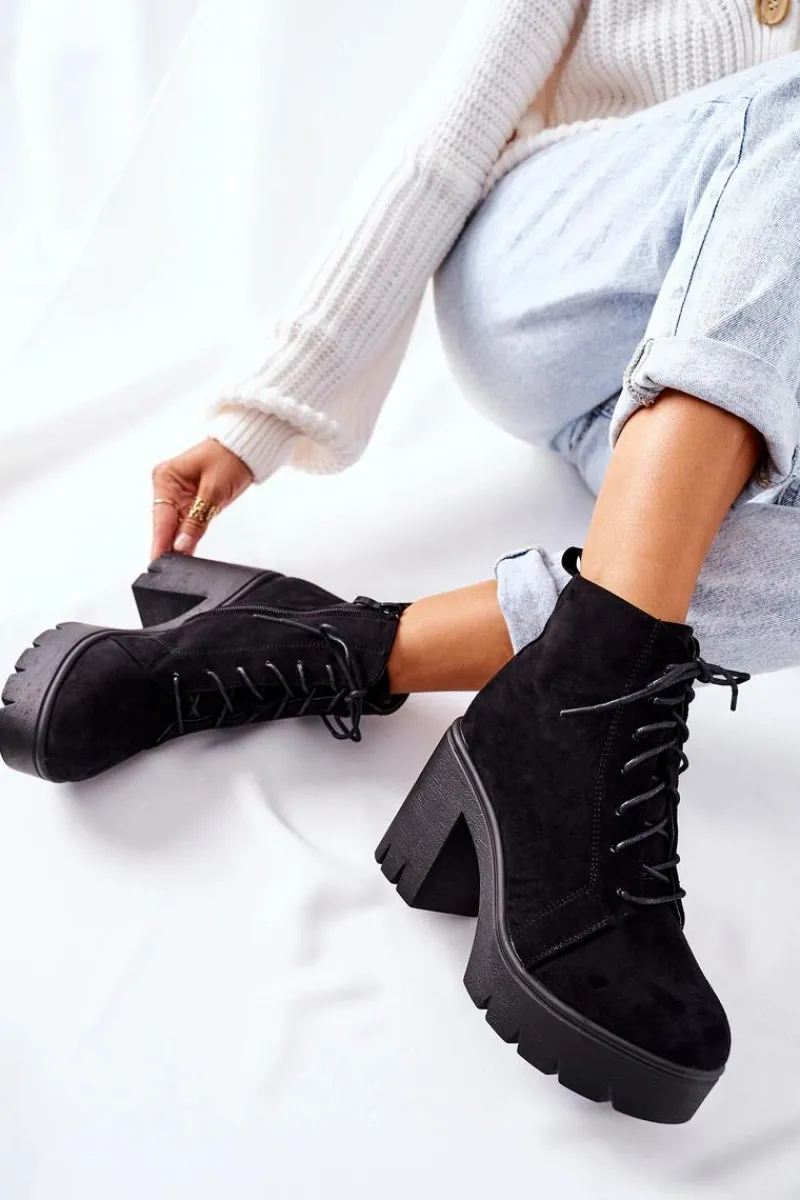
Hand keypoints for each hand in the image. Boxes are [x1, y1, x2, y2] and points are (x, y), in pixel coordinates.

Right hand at [151, 438, 253, 558]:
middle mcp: (166, 485)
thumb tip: (181, 545)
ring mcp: (177, 494)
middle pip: (164, 524)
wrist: (245, 447)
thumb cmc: (230, 457)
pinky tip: (187, 549)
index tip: (158, 561)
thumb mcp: (214, 491)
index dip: (160, 542)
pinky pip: (185, 523)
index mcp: (165, 477)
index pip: (161, 517)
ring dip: (179, 541)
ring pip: (174, 526)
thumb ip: (196, 521)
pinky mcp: (189, 501)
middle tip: (172, 566)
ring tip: (181, 561)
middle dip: (169, 544)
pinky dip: (187, 535)